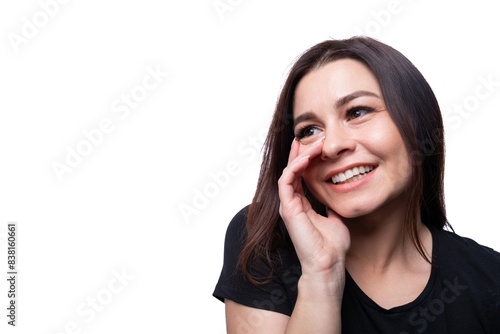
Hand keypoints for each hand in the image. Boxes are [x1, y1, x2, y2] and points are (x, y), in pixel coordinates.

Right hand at [278, 138, 350, 276]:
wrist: (328, 262)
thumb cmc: (332, 245)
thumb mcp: (334, 218)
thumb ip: (330, 206)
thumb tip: (335, 197)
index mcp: (301, 204)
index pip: (300, 176)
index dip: (306, 160)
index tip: (315, 145)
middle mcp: (292, 202)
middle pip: (293, 171)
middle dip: (302, 153)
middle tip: (314, 138)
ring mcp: (288, 204)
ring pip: (289, 172)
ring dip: (300, 156)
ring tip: (314, 144)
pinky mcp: (288, 207)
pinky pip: (286, 180)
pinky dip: (295, 167)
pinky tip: (306, 158)